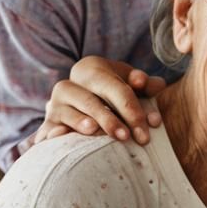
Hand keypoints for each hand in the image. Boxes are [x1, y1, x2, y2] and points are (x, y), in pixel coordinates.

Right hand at [41, 57, 164, 145]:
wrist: (81, 99)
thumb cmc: (113, 90)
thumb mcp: (129, 82)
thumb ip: (145, 85)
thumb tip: (158, 85)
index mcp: (90, 69)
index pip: (116, 89)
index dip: (133, 108)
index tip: (150, 126)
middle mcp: (69, 84)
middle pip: (92, 102)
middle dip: (111, 121)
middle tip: (128, 137)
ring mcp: (55, 104)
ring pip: (68, 113)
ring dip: (81, 123)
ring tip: (95, 131)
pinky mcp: (48, 122)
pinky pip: (48, 129)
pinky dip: (54, 134)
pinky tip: (62, 137)